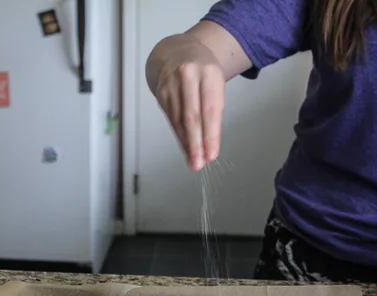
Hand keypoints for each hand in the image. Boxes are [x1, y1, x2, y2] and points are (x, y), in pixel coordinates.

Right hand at [153, 41, 225, 170]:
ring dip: (187, 144)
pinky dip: (179, 135)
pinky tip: (185, 147)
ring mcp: (171, 83)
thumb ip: (213, 111)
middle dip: (196, 143)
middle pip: (192, 116)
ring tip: (193, 161)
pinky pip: (171, 118)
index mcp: (208, 73)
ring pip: (179, 120)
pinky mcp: (161, 92)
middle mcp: (188, 76)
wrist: (180, 51)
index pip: (210, 109)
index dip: (210, 135)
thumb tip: (209, 145)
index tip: (211, 154)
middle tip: (199, 163)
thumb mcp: (215, 84)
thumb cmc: (203, 72)